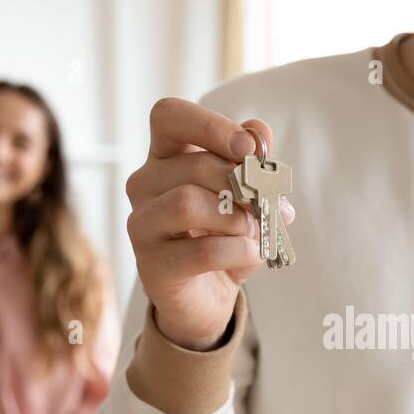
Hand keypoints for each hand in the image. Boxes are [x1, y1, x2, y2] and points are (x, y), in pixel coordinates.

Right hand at [125, 98, 294, 350]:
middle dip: (244, 185)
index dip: (209, 124)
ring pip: (188, 202)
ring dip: (238, 219)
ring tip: (256, 232)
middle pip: (194, 165)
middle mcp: (144, 185)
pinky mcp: (151, 265)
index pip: (168, 116)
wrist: (208, 298)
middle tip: (272, 205)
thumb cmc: (224, 238)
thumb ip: (252, 163)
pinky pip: (200, 250)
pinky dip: (238, 251)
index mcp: (166, 158)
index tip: (248, 147)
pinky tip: (252, 255)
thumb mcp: (247, 197)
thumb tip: (259, 129)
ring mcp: (142, 225)